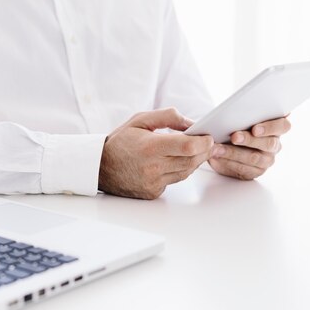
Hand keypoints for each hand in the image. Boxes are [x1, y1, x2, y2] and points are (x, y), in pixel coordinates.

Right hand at [99, 108, 213, 199]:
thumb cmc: (121, 141)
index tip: (209, 137)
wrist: (100, 167)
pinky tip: (175, 162)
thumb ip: (168, 117)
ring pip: (186, 172)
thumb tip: (192, 123)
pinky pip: (174, 181)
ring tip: (196, 150)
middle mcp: (153, 167)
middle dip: (204, 151)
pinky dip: (179, 171)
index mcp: (150, 147)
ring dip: (194, 161)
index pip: (187, 146)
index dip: (203, 142)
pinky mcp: (153, 192)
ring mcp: (153, 182)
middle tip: (209, 144)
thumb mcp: (140, 120)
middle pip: (191, 161)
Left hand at [208, 117, 290, 179]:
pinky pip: (244, 169)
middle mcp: (275, 145)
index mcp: (277, 128)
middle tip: (234, 137)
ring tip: (218, 148)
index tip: (255, 129)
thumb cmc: (236, 127)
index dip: (270, 127)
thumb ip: (245, 115)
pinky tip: (217, 157)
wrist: (225, 145)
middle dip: (249, 140)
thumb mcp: (241, 119)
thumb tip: (237, 112)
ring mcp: (267, 160)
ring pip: (254, 157)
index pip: (283, 126)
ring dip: (234, 152)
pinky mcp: (255, 172)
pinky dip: (228, 162)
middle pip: (269, 143)